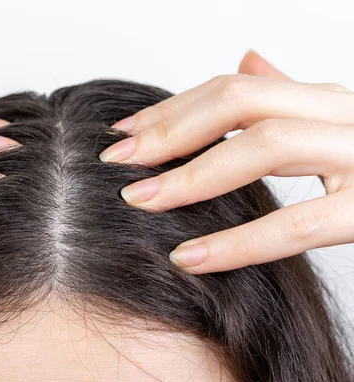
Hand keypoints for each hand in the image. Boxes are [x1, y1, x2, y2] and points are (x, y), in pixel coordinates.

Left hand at [99, 50, 353, 273]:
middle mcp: (344, 115)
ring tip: (141, 201)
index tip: (123, 133)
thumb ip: (289, 94)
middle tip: (118, 160)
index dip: (172, 109)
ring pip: (266, 147)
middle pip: (242, 102)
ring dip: (193, 175)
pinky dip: (236, 243)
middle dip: (171, 130)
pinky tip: (190, 257)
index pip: (234, 89)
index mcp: (326, 99)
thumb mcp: (336, 122)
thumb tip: (245, 57)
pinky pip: (298, 223)